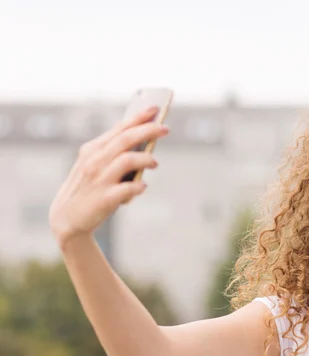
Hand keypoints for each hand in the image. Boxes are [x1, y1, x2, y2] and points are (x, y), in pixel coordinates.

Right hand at [49, 106, 168, 245]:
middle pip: (125, 139)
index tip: (155, 109)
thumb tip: (142, 137)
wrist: (67, 219)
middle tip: (165, 128)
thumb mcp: (94, 164)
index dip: (138, 118)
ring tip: (155, 163)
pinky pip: (128, 188)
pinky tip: (143, 187)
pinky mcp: (104, 199)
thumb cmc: (88, 187)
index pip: (119, 129)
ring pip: (127, 160)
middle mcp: (94, 161)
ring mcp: (99, 179)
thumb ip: (112, 151)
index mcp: (92, 150)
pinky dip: (139, 186)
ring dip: (145, 159)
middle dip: (148, 131)